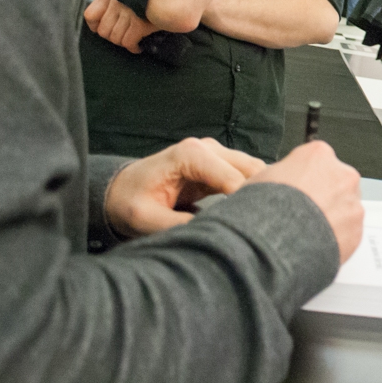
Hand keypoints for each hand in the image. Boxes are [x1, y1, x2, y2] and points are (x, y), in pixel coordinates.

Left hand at [85, 0, 159, 52]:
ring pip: (115, 38)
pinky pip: (129, 42)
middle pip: (104, 31)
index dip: (95, 26)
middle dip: (113, 38)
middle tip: (125, 37)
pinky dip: (133, 47)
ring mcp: (128, 12)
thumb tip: (113, 15)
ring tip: (134, 41)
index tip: (103, 29)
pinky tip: (139, 46)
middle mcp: (117, 2)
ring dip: (124, 43)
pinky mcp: (140, 23)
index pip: (91, 15)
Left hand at [105, 138, 266, 237]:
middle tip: (261, 226)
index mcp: (190, 154)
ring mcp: (216, 154)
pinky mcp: (219, 165)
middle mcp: (208, 148)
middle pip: (251, 169)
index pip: (233, 178)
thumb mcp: (147, 219)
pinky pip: (246, 176)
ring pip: (255, 170)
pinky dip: (253, 191)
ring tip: (259, 221)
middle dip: (260, 195)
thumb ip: (179, 225)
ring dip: (259, 192)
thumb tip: (214, 235)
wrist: (120, 190)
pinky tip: (252, 212)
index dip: (245, 203)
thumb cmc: (130, 201)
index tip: (253, 228)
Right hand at [247, 141, 363, 263]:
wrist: (275, 242)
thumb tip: (281, 181)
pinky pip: (348, 233)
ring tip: (307, 232)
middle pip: (337, 183)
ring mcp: (353, 203)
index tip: (299, 188)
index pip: (318, 160)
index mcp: (319, 154)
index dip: (306, 177)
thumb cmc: (266, 209)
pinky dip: (335, 239)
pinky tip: (315, 244)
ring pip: (345, 209)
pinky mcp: (357, 230)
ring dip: (331, 218)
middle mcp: (342, 175)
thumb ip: (282, 174)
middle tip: (304, 213)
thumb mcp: (263, 177)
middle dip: (324, 196)